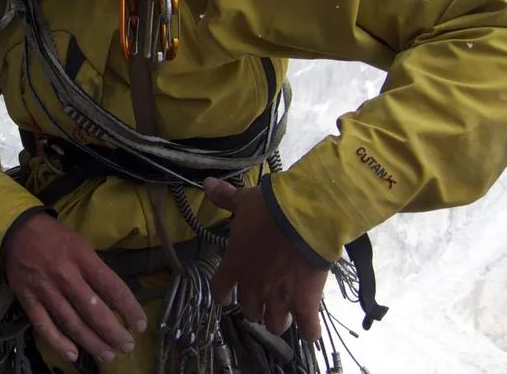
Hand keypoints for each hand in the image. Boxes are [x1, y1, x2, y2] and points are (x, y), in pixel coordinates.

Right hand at [2, 212, 147, 364]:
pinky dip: (58, 342)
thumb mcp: (80, 244)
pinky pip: (44, 325)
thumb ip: (94, 269)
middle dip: (113, 332)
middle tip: (127, 346)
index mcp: (82, 258)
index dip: (129, 308)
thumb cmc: (54, 236)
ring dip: (92, 342)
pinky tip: (73, 354)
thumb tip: (113, 298)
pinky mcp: (28, 299)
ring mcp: (45, 289)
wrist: (15, 230)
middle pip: (93, 310)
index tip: (140, 325)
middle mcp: (65, 275)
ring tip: (108, 354)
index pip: (112, 287)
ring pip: (71, 322)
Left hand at [202, 177, 327, 340]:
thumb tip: (207, 184)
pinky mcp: (305, 303)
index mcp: (234, 265)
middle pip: (249, 311)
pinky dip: (308, 332)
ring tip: (284, 312)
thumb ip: (225, 197)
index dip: (223, 295)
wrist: (303, 217)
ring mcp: (279, 298)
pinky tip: (309, 328)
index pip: (219, 290)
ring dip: (277, 319)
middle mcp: (253, 287)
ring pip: (274, 324)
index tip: (227, 296)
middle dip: (254, 307)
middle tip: (263, 298)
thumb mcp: (244, 201)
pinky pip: (307, 330)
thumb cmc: (269, 209)